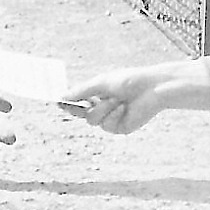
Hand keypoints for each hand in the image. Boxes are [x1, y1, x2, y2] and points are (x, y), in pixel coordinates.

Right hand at [59, 61, 209, 135]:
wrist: (152, 89)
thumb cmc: (130, 80)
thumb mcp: (102, 83)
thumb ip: (82, 91)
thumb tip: (62, 96)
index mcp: (99, 95)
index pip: (79, 102)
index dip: (68, 103)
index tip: (57, 101)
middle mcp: (104, 108)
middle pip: (81, 114)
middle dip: (77, 109)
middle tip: (71, 104)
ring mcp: (112, 119)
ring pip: (93, 120)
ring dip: (103, 108)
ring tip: (117, 99)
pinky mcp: (120, 128)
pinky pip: (107, 125)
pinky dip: (114, 114)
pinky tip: (124, 107)